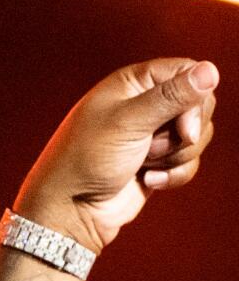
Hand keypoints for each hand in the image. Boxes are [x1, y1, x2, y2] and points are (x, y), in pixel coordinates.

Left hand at [12, 58, 219, 252]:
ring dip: (176, 156)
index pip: (188, 71)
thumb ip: (172, 97)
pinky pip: (189, 162)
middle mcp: (146, 104)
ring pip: (198, 136)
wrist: (70, 209)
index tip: (185, 126)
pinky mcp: (159, 162)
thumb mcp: (129, 122)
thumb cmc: (86, 159)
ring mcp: (154, 135)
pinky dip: (173, 174)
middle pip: (199, 104)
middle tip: (154, 146)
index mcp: (134, 83)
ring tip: (143, 162)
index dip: (195, 98)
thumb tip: (209, 70)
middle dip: (186, 132)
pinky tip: (147, 179)